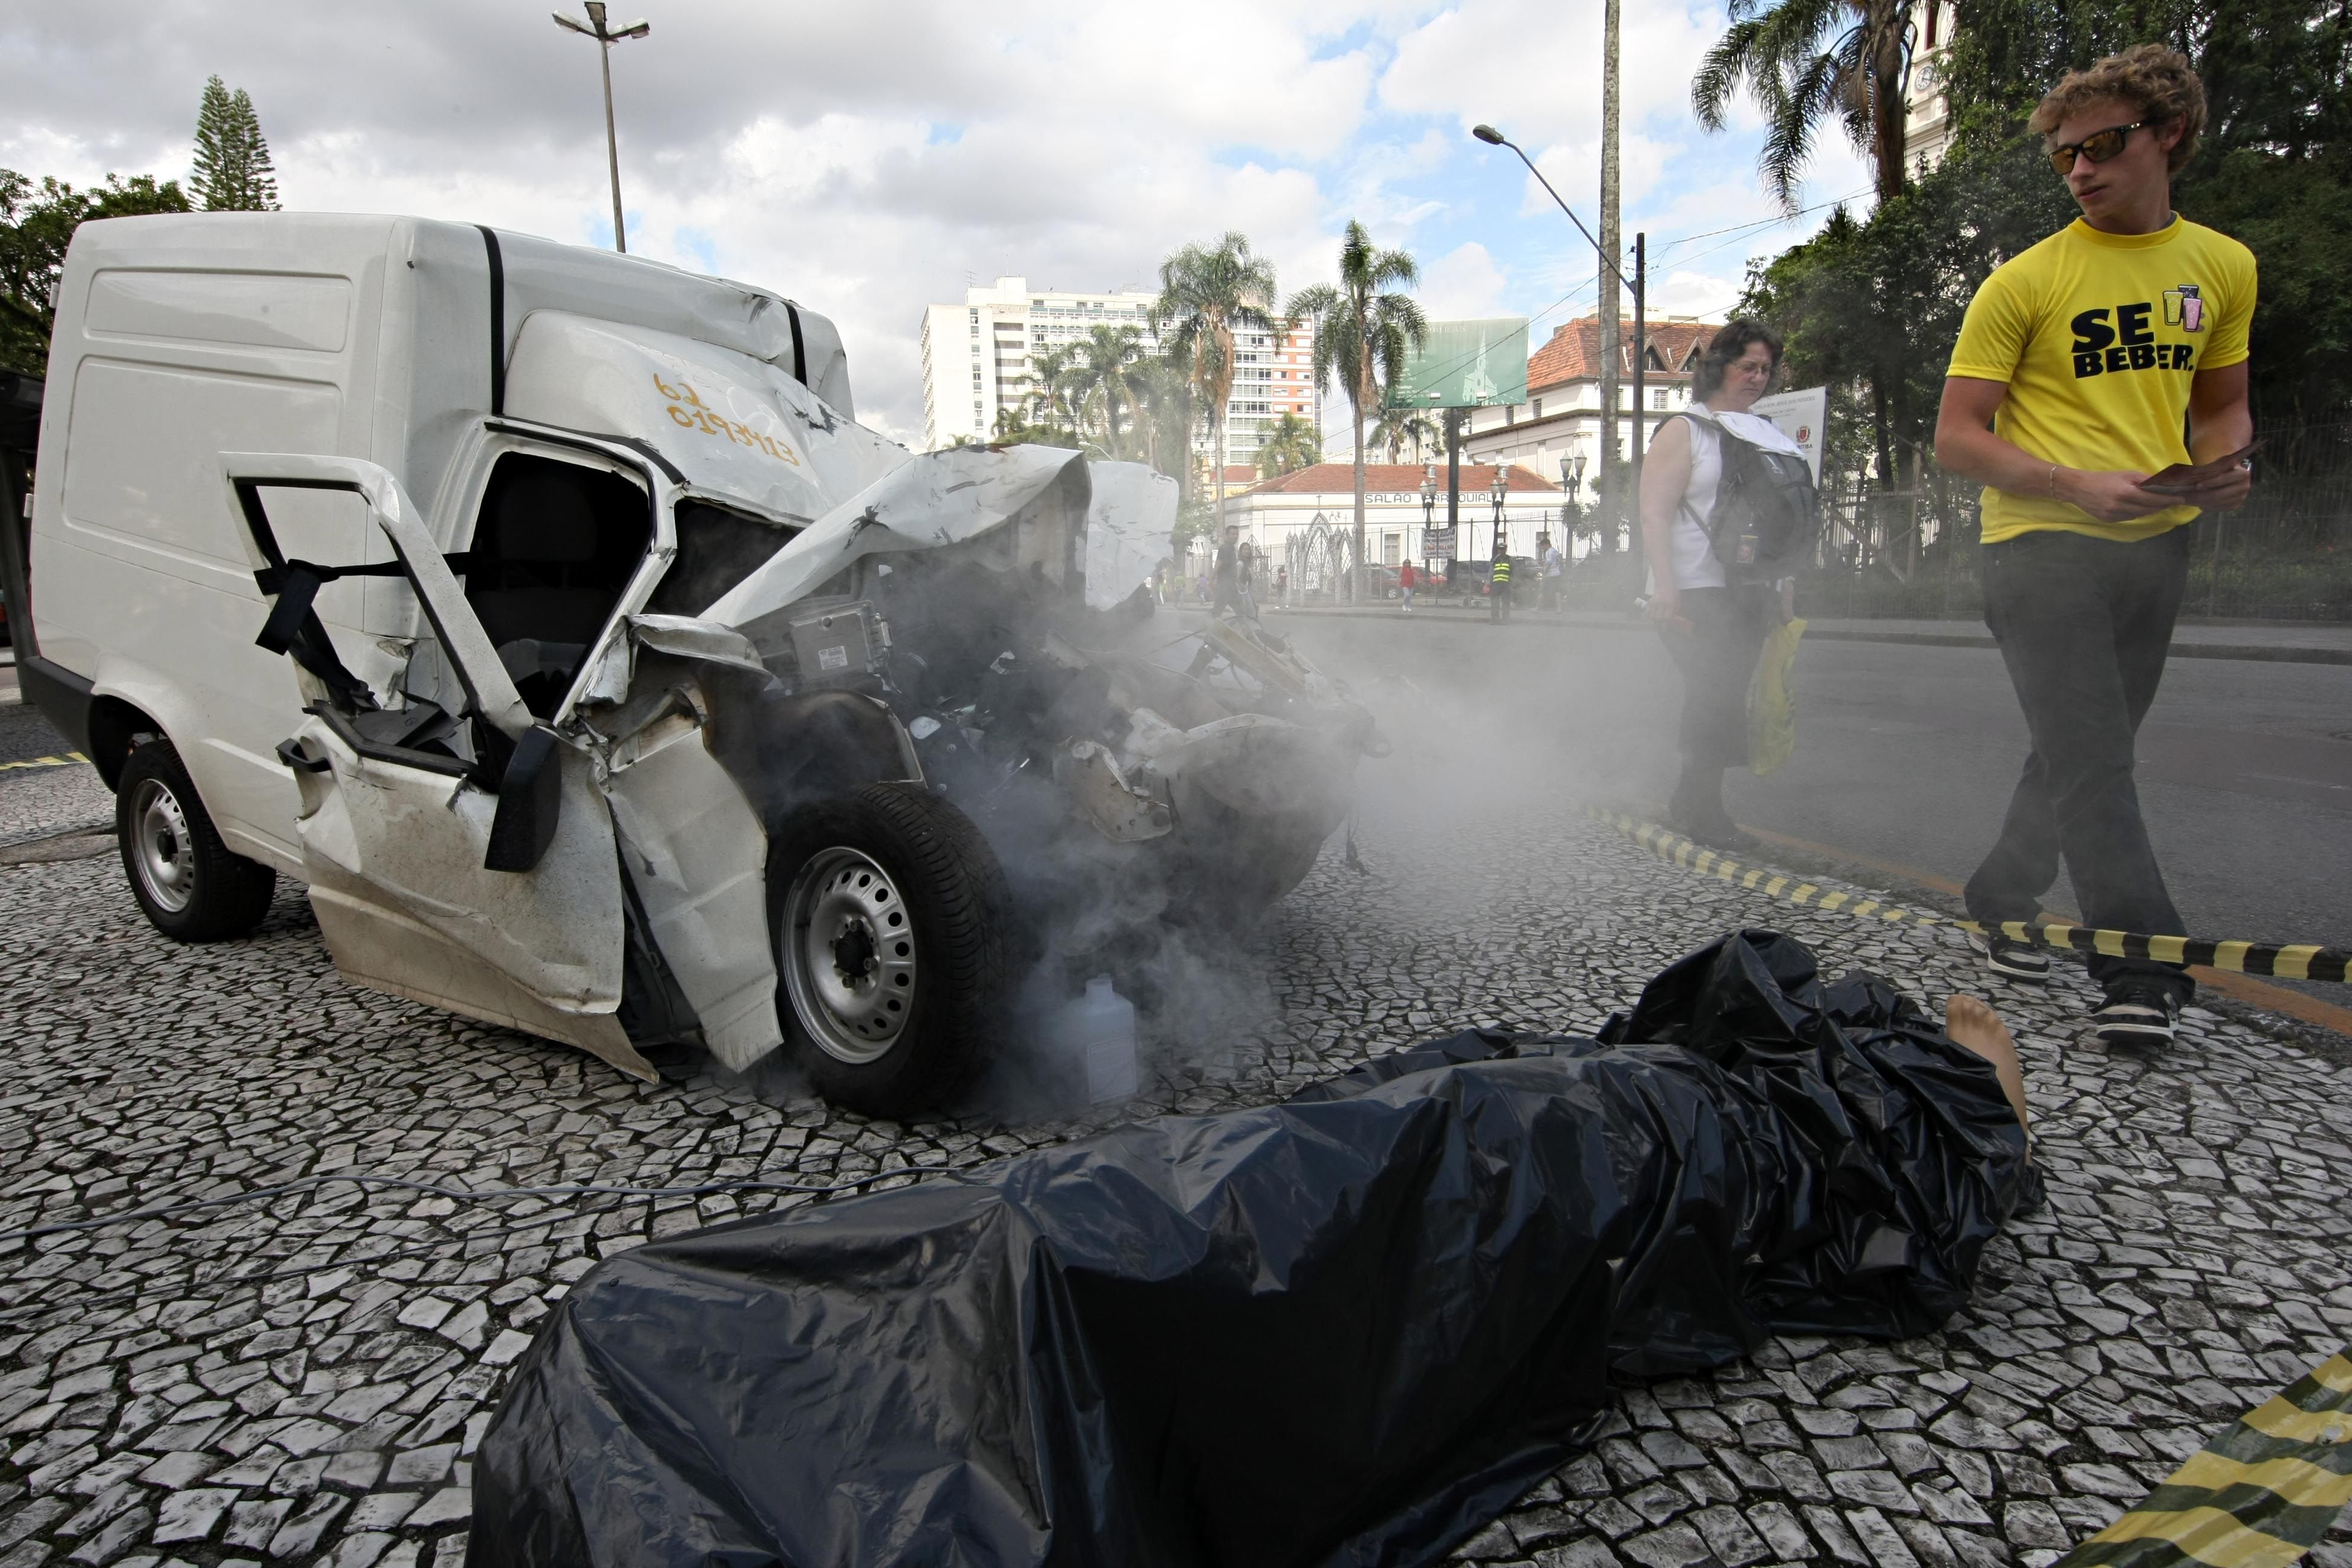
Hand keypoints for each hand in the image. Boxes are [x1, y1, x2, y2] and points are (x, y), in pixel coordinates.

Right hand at [1645, 587, 1688, 629]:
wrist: (1665, 584)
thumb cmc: (1673, 595)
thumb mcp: (1677, 602)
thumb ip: (1674, 612)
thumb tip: (1671, 622)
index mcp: (1671, 604)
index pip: (1667, 617)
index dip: (1666, 624)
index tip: (1665, 628)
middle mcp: (1662, 603)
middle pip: (1659, 618)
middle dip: (1660, 623)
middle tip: (1660, 625)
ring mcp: (1655, 602)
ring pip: (1652, 616)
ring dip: (1654, 620)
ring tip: (1656, 620)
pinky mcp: (1650, 601)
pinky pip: (1647, 612)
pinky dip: (1648, 616)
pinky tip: (1651, 617)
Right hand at [2056, 468, 2174, 522]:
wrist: (2078, 488)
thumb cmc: (2103, 478)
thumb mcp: (2125, 474)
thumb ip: (2143, 480)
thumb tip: (2161, 484)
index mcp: (2124, 492)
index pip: (2152, 499)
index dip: (2168, 500)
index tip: (2180, 499)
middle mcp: (2120, 506)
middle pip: (2148, 510)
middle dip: (2161, 506)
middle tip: (2172, 502)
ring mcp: (2113, 515)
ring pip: (2139, 515)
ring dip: (2150, 510)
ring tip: (2157, 504)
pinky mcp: (2108, 520)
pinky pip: (2128, 517)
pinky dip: (2136, 513)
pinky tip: (2137, 507)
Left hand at [2184, 459, 2252, 510]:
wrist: (2231, 473)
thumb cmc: (2221, 466)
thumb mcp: (2217, 463)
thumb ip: (2209, 469)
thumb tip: (2189, 476)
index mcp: (2242, 473)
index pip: (2223, 479)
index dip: (2210, 482)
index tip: (2196, 485)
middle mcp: (2244, 486)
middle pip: (2218, 494)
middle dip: (2199, 496)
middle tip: (2184, 497)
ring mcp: (2241, 497)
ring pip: (2216, 502)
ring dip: (2199, 502)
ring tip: (2186, 500)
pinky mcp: (2235, 504)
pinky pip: (2218, 508)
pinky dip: (2206, 506)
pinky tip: (2197, 503)